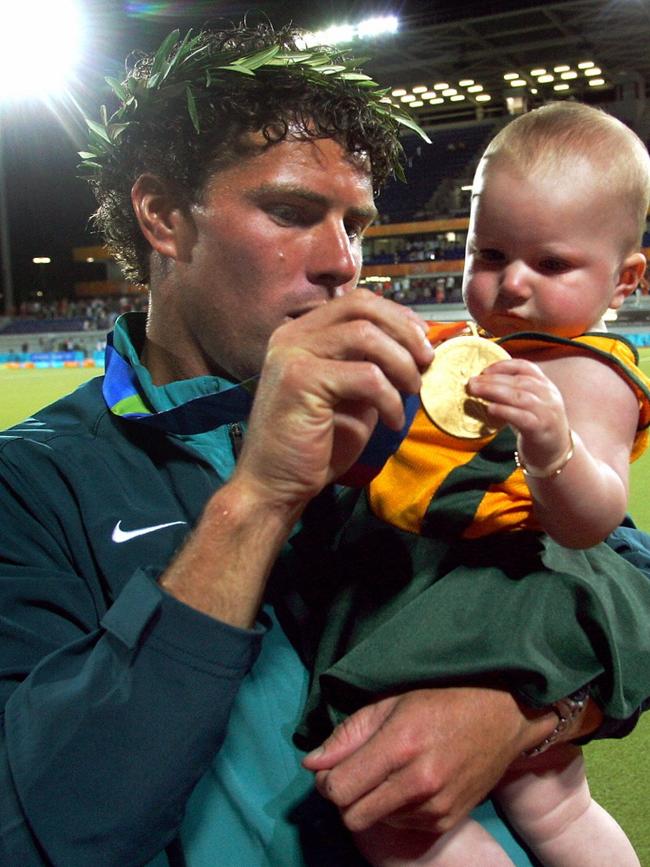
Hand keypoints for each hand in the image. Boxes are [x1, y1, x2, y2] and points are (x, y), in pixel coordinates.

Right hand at [234, 291, 432, 517]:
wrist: (275, 485)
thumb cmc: (314, 445)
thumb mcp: (350, 396)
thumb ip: (371, 366)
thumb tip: (417, 348)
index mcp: (302, 333)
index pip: (358, 303)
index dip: (398, 317)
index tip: (422, 344)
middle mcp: (292, 335)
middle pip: (362, 308)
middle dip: (405, 332)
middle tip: (426, 362)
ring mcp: (293, 354)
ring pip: (366, 336)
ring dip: (401, 364)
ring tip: (411, 392)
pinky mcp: (299, 380)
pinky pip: (366, 376)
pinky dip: (389, 399)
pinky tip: (392, 423)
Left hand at [302, 686, 557, 833]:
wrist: (504, 715)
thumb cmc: (443, 698)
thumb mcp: (391, 702)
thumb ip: (349, 735)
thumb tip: (311, 763)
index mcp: (400, 744)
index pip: (339, 788)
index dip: (326, 780)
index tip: (331, 768)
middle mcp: (418, 781)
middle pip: (352, 815)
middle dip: (344, 796)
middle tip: (354, 772)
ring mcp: (436, 806)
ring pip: (376, 822)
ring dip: (371, 802)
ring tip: (388, 771)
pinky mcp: (447, 820)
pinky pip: (402, 826)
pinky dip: (395, 810)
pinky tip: (408, 782)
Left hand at [467, 358, 570, 471]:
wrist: (555, 453)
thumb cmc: (536, 426)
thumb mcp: (530, 404)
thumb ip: (513, 392)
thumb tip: (482, 383)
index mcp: (546, 386)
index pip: (526, 367)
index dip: (504, 366)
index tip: (484, 370)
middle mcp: (548, 396)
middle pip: (519, 381)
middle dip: (493, 379)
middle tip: (472, 382)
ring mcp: (546, 413)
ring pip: (520, 396)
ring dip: (494, 391)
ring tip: (475, 391)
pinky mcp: (540, 429)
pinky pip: (522, 417)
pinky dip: (504, 411)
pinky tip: (490, 409)